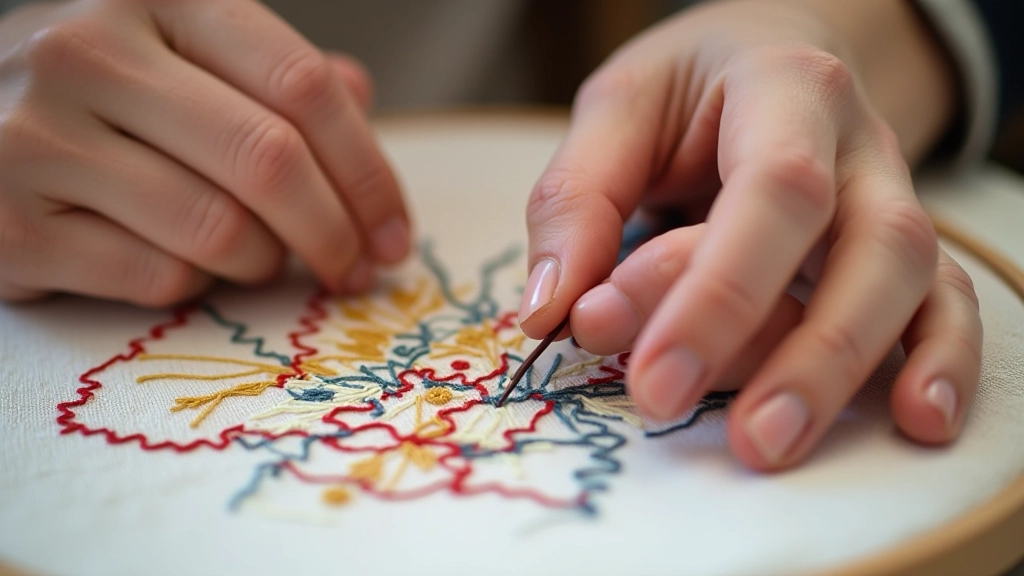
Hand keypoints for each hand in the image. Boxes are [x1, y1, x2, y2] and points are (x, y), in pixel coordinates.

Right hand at [0, 0, 408, 305]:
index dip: (369, 172)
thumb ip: (272, 74)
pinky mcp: (13, 226)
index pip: (303, 86)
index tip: (395, 234)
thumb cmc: (102, 94)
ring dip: (264, 263)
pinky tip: (183, 265)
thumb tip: (360, 94)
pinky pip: (157, 277)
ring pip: (218, 229)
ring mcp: (39, 137)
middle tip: (356, 271)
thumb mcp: (186, 55)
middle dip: (335, 234)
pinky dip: (195, 286)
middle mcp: (91, 52)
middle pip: (270, 160)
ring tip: (261, 259)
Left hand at [520, 0, 982, 469]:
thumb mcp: (618, 108)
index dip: (718, 293)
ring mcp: (893, 197)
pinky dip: (942, 360)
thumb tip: (549, 308)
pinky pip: (948, 302)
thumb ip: (577, 197)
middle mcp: (859, 145)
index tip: (653, 378)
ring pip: (907, 283)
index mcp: (786, 87)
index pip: (774, 191)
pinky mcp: (903, 247)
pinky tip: (918, 419)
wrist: (775, 51)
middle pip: (865, 246)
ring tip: (771, 445)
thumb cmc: (691, 87)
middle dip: (788, 351)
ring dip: (842, 374)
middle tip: (704, 423)